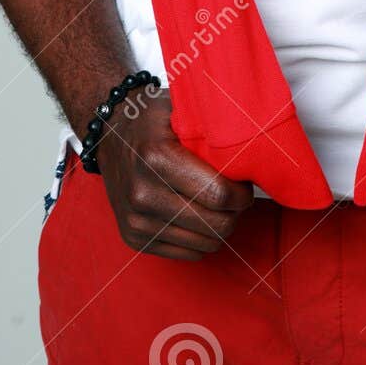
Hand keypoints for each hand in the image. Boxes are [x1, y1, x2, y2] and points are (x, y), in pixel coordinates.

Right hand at [95, 88, 253, 260]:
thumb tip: (257, 149)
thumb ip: (212, 129)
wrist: (108, 134)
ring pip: (204, 245)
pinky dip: (201, 239)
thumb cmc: (153, 119)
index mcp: (156, 157)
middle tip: (237, 197)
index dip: (242, 194)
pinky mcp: (134, 239)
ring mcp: (136, 220)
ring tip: (217, 205)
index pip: (217, 194)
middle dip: (235, 213)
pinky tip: (199, 216)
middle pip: (214, 225)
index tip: (245, 185)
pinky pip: (187, 253)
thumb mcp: (180, 110)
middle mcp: (143, 193)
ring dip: (219, 227)